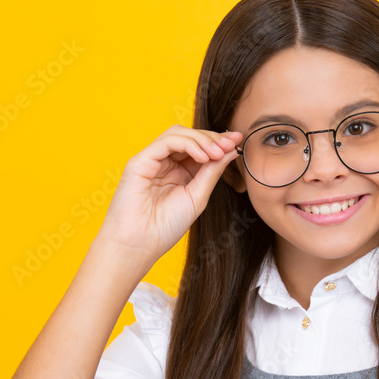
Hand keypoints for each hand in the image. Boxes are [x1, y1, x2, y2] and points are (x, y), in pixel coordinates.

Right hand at [95, 124, 242, 262]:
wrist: (140, 244)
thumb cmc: (165, 226)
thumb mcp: (198, 197)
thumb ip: (212, 172)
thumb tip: (230, 150)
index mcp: (179, 172)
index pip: (200, 148)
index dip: (219, 143)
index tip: (239, 142)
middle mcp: (165, 163)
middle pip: (190, 136)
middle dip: (213, 138)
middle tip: (231, 144)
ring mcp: (152, 160)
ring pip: (178, 134)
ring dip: (202, 140)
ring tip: (217, 152)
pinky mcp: (140, 161)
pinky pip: (166, 141)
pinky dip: (187, 144)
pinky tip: (203, 157)